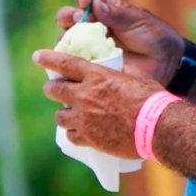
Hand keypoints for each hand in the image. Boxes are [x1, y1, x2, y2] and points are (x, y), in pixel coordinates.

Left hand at [33, 50, 162, 159]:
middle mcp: (85, 96)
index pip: (64, 63)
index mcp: (96, 76)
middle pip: (55, 90)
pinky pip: (71, 136)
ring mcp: (84, 119)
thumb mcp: (136, 79)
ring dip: (63, 113)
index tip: (37, 57)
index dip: (48, 59)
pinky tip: (79, 133)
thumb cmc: (152, 100)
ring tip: (69, 115)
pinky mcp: (89, 138)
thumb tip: (117, 73)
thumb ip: (120, 76)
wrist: (158, 128)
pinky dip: (73, 133)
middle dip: (52, 89)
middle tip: (54, 90)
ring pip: (60, 116)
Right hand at [55, 0, 183, 85]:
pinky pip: (75, 62)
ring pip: (67, 39)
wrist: (165, 63)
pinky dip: (72, 59)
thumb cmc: (154, 36)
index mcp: (105, 10)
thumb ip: (116, 14)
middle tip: (80, 21)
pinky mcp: (94, 65)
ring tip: (80, 41)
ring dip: (68, 37)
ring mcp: (92, 46)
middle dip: (69, 16)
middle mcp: (94, 26)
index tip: (86, 2)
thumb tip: (93, 4)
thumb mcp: (138, 21)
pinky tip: (77, 59)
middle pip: (68, 16)